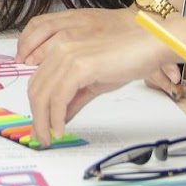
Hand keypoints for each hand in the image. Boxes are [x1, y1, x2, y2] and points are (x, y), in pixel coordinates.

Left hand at [24, 9, 175, 146]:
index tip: (40, 126)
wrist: (149, 47)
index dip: (36, 108)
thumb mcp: (95, 83)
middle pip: (35, 90)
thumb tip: (61, 117)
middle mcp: (60, 51)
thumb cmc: (128, 59)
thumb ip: (75, 99)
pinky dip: (56, 117)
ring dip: (43, 122)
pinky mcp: (79, 66)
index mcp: (61, 52)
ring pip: (43, 95)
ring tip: (49, 138)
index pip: (38, 83)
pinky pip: (59, 97)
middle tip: (41, 138)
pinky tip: (60, 129)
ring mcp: (68, 57)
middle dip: (37, 118)